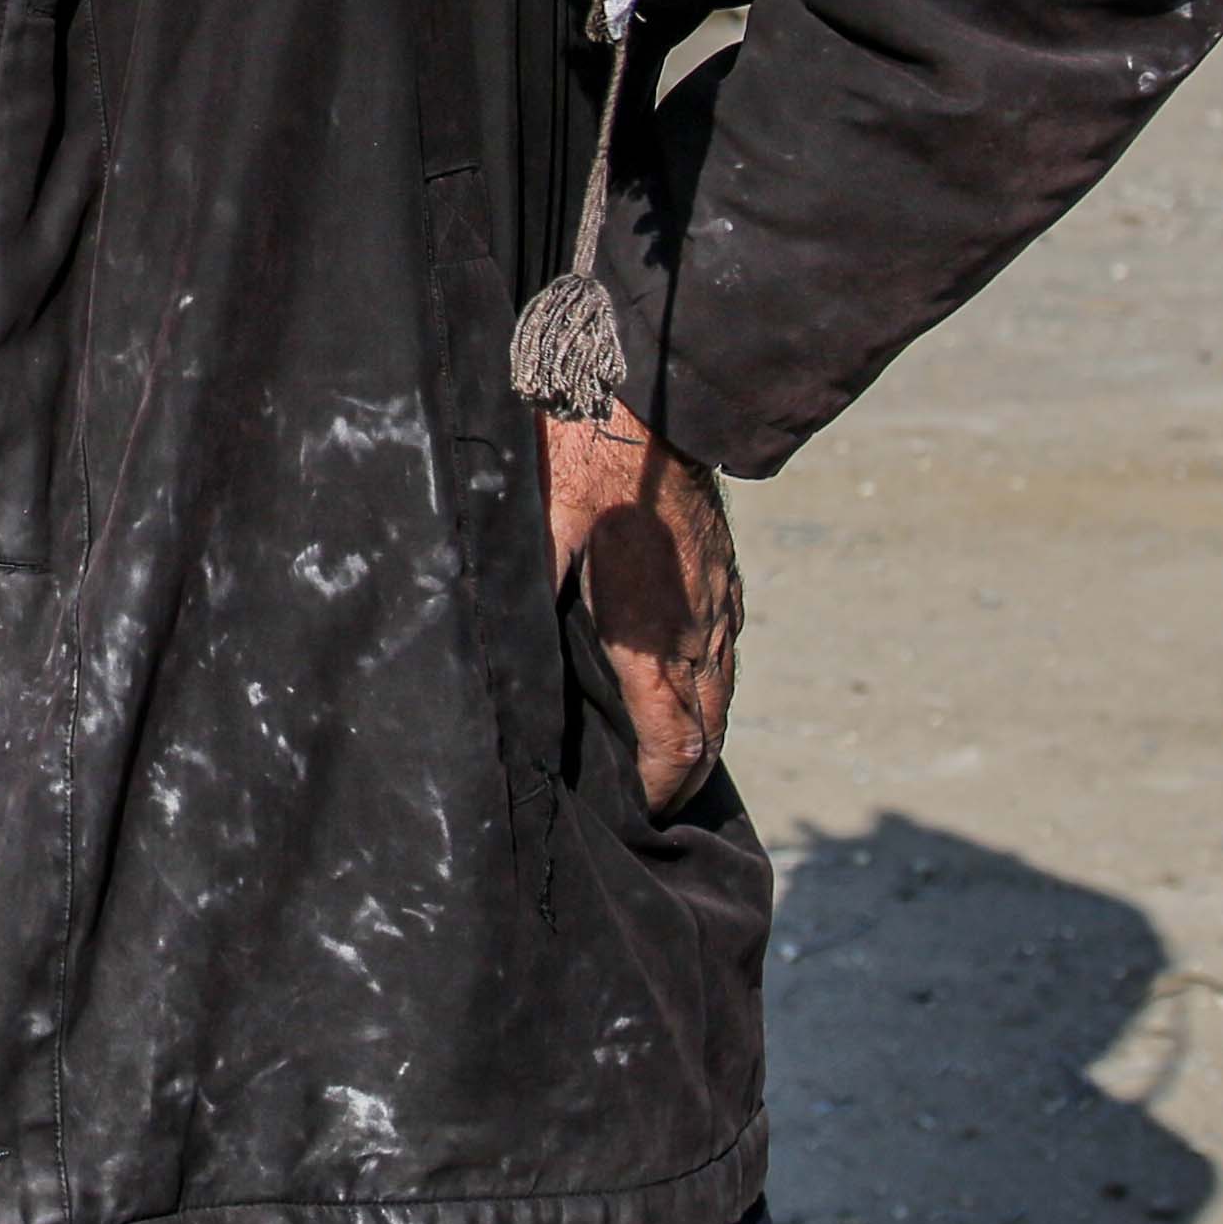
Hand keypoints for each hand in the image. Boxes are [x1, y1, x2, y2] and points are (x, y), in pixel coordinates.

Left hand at [541, 406, 741, 812]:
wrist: (653, 408)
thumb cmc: (584, 470)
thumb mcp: (539, 535)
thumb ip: (526, 592)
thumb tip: (497, 649)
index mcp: (653, 639)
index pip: (677, 743)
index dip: (666, 790)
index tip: (647, 815)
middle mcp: (698, 632)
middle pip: (710, 729)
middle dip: (689, 776)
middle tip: (659, 804)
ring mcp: (719, 604)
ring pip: (723, 691)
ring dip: (702, 732)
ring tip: (671, 759)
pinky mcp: (724, 575)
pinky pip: (726, 649)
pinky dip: (711, 686)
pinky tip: (685, 684)